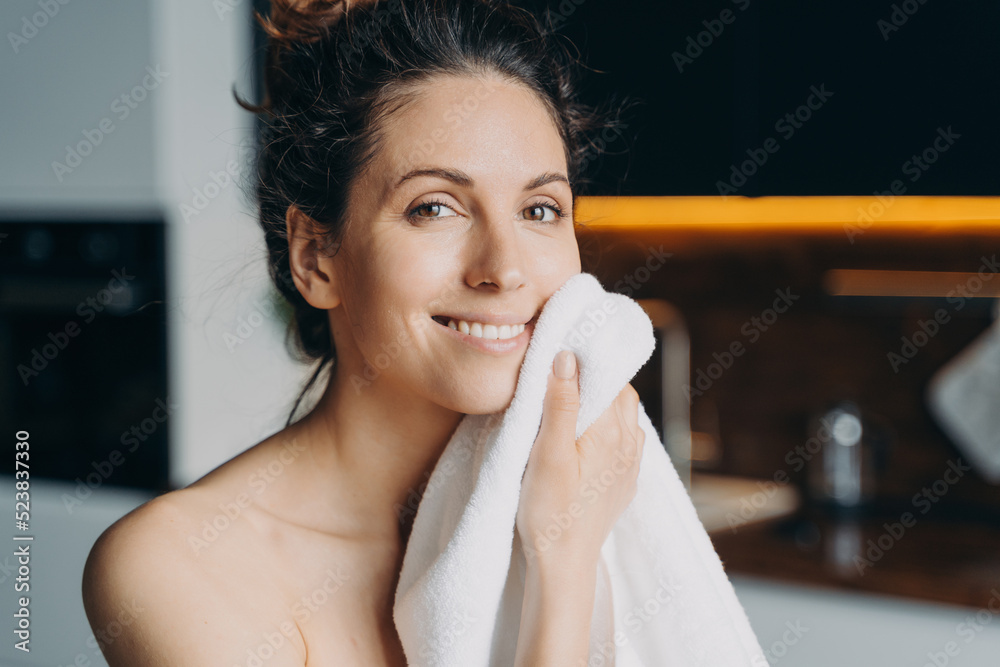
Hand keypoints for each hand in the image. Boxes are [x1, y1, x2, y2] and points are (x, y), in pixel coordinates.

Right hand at [516, 350, 644, 568]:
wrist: (563, 563)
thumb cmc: (550, 510)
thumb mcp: (547, 453)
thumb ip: (560, 403)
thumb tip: (568, 356)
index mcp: (611, 432)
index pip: (608, 377)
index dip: (587, 360)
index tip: (565, 348)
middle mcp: (629, 444)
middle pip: (621, 393)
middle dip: (597, 379)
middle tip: (564, 373)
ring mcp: (630, 464)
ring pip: (625, 416)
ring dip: (604, 402)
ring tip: (573, 401)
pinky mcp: (624, 481)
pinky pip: (625, 439)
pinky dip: (609, 426)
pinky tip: (587, 434)